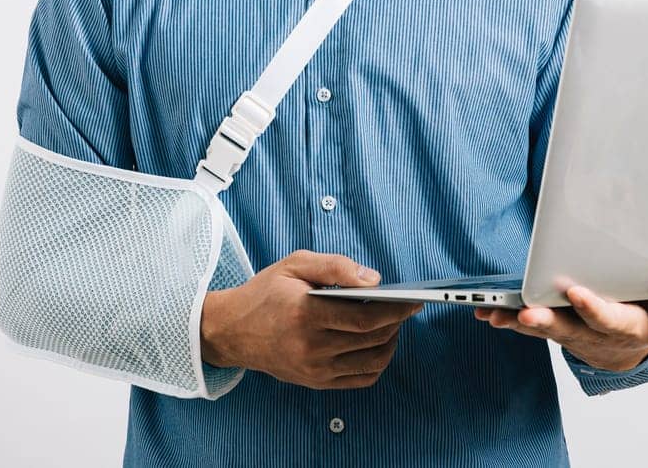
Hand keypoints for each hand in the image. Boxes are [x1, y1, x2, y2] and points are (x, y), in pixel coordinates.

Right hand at [200, 249, 423, 388]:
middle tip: (406, 307)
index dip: (397, 309)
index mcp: (306, 314)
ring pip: (372, 362)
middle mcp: (311, 347)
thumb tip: (374, 280)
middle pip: (373, 339)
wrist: (232, 331)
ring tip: (392, 323)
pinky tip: (377, 343)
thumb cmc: (265, 293)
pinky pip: (361, 379)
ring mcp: (314, 370)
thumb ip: (336, 266)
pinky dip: (377, 362)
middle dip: (397, 322)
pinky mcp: (316, 383)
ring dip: (390, 342)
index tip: (415, 300)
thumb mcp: (295, 264)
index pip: (365, 317)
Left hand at [473, 269, 647, 371]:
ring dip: (518, 321)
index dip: (595, 309)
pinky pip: (528, 324)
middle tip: (527, 312)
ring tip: (495, 314)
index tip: (578, 293)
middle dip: (547, 320)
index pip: (611, 320)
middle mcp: (595, 332)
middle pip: (569, 328)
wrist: (633, 342)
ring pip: (543, 327)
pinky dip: (507, 318)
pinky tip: (487, 312)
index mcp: (628, 326)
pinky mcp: (554, 325)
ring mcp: (572, 330)